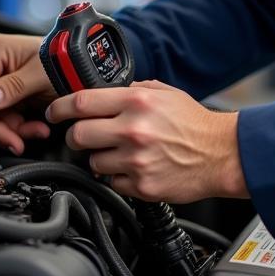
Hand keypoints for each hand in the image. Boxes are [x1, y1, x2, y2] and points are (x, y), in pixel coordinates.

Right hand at [0, 32, 55, 152]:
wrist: (86, 65)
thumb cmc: (67, 59)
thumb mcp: (41, 74)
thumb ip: (13, 88)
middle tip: (16, 142)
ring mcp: (1, 80)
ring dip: (13, 131)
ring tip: (36, 132)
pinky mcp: (11, 93)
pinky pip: (6, 118)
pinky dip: (20, 127)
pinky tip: (37, 128)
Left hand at [46, 79, 249, 202]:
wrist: (222, 154)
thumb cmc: (194, 123)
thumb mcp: (164, 93)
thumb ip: (132, 90)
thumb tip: (102, 92)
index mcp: (136, 101)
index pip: (80, 102)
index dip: (59, 108)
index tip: (53, 112)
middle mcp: (133, 129)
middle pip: (78, 135)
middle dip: (77, 136)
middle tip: (85, 136)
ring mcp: (136, 160)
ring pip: (92, 162)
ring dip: (100, 158)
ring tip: (121, 153)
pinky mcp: (141, 185)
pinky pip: (112, 182)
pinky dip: (118, 176)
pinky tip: (135, 167)